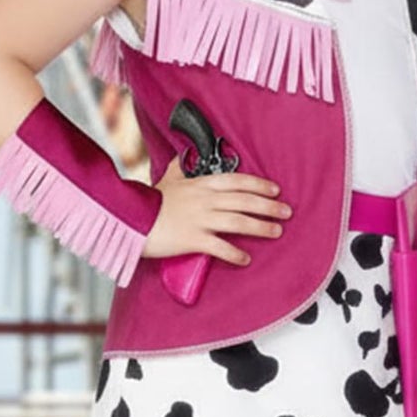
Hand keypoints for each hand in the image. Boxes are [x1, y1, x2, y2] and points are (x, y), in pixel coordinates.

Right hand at [141, 160, 289, 267]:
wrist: (130, 219)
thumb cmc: (149, 201)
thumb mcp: (166, 179)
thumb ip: (178, 169)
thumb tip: (181, 158)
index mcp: (200, 184)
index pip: (237, 181)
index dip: (259, 185)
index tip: (275, 189)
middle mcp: (205, 200)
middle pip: (244, 201)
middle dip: (269, 206)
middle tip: (286, 212)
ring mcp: (200, 220)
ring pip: (238, 222)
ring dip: (261, 227)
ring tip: (276, 231)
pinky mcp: (193, 239)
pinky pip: (220, 247)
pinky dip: (235, 254)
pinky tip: (246, 259)